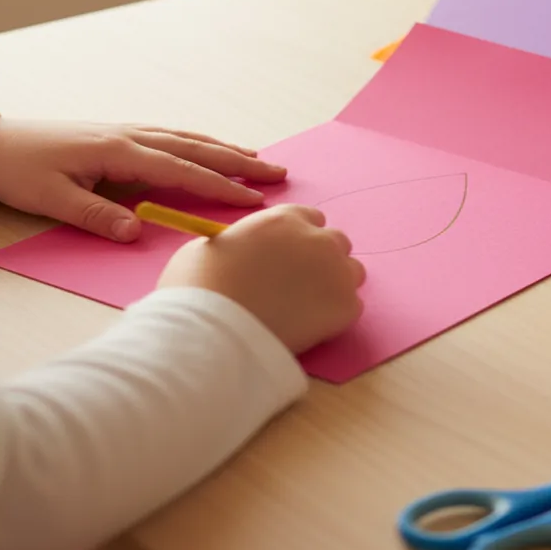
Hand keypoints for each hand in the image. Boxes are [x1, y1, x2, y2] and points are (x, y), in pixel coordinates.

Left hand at [0, 117, 287, 241]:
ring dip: (226, 149)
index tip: (253, 199)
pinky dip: (201, 142)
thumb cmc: (19, 170)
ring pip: (188, 138)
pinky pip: (172, 136)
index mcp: (119, 152)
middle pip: (196, 148)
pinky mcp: (120, 135)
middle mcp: (130, 136)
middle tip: (278, 173)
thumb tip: (137, 232)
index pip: (181, 171)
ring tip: (259, 159)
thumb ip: (97, 215)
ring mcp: (127, 132)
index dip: (219, 186)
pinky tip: (212, 148)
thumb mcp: (52, 200)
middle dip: (239, 162)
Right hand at [158, 204, 365, 353]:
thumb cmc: (199, 287)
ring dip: (334, 285)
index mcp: (284, 219)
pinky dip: (336, 317)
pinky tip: (311, 328)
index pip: (311, 219)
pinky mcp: (345, 307)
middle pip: (336, 243)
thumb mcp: (210, 246)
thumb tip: (245, 252)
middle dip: (321, 260)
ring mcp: (336, 272)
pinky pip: (352, 307)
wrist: (213, 331)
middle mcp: (317, 239)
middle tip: (298, 285)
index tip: (289, 257)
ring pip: (351, 273)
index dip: (299, 239)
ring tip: (307, 308)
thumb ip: (242, 242)